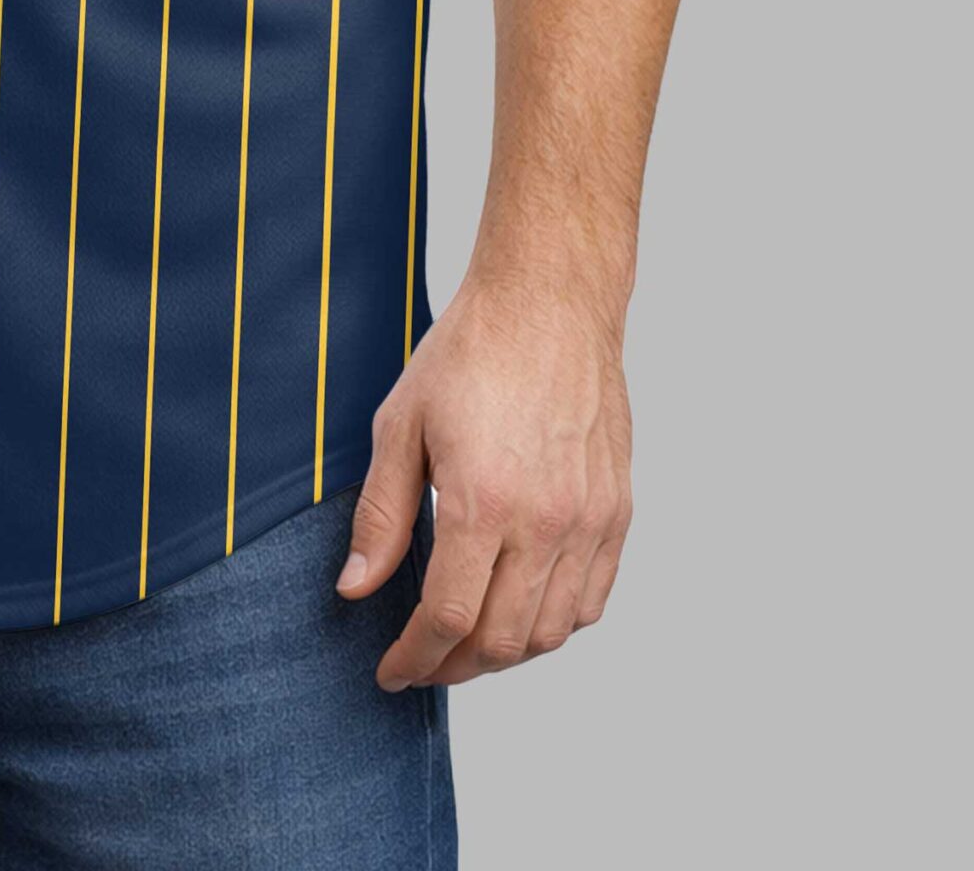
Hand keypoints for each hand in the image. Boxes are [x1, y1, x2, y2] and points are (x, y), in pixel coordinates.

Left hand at [337, 275, 632, 689]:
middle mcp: (545, 521)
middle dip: (453, 667)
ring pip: (550, 633)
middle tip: (422, 662)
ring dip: (503, 654)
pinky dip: (554, 626)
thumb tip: (356, 589)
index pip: (449, 618)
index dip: (415, 657)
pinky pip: (591, 601)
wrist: (550, 304)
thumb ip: (381, 515)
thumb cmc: (470, 353)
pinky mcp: (617, 512)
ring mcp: (589, 520)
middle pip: (502, 641)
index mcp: (483, 500)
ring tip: (464, 644)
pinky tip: (520, 614)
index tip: (392, 670)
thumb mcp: (401, 425)